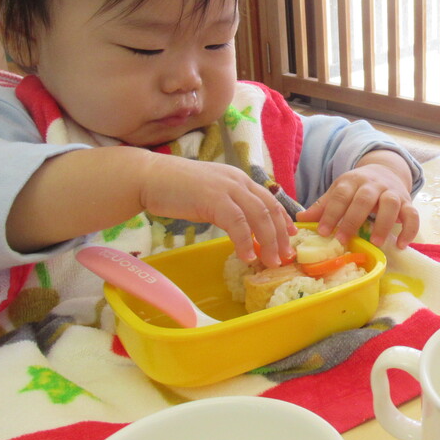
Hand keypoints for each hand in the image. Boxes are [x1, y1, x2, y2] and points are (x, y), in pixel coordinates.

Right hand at [141, 154, 295, 266]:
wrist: (149, 177)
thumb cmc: (175, 188)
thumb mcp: (210, 194)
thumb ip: (228, 207)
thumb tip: (243, 229)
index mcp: (239, 179)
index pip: (270, 199)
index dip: (283, 219)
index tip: (291, 237)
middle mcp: (238, 181)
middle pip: (269, 209)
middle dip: (280, 235)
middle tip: (284, 257)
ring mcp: (227, 188)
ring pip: (258, 216)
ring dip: (268, 242)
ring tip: (270, 262)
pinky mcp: (214, 199)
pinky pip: (236, 223)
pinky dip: (244, 241)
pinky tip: (246, 257)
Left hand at [296, 151, 418, 248]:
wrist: (386, 171)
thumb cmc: (358, 188)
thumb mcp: (340, 191)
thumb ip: (323, 206)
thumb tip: (300, 220)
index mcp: (352, 181)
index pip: (340, 195)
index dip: (330, 214)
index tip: (322, 232)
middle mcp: (373, 185)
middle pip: (364, 199)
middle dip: (352, 219)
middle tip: (343, 240)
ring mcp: (392, 192)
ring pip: (390, 204)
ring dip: (383, 224)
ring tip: (375, 243)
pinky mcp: (407, 202)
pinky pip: (412, 215)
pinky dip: (409, 230)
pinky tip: (401, 245)